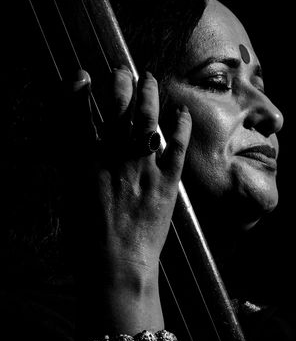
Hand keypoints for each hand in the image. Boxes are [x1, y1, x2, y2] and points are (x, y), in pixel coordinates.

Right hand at [68, 67, 191, 288]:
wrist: (117, 268)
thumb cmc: (87, 243)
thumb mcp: (69, 201)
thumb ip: (73, 170)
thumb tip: (76, 148)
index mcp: (83, 163)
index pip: (77, 114)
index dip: (78, 89)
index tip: (82, 75)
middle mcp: (113, 158)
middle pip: (117, 108)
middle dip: (120, 82)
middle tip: (122, 72)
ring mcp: (142, 168)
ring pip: (147, 118)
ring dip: (148, 93)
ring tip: (149, 79)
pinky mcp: (167, 182)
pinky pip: (176, 145)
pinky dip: (179, 124)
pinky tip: (181, 111)